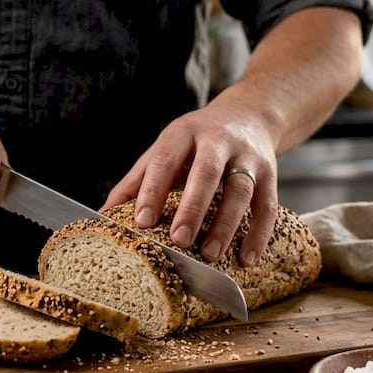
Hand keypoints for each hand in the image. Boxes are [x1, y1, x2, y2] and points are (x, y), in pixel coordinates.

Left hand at [104, 100, 278, 266]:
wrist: (250, 114)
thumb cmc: (197, 140)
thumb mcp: (166, 149)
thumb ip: (137, 180)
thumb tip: (102, 215)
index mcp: (184, 132)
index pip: (165, 160)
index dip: (152, 190)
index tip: (141, 221)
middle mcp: (219, 140)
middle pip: (207, 172)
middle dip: (193, 207)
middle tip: (179, 239)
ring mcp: (248, 156)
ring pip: (240, 190)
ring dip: (226, 224)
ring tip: (210, 254)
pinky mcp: (271, 173)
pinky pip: (267, 205)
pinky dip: (259, 234)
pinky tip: (246, 259)